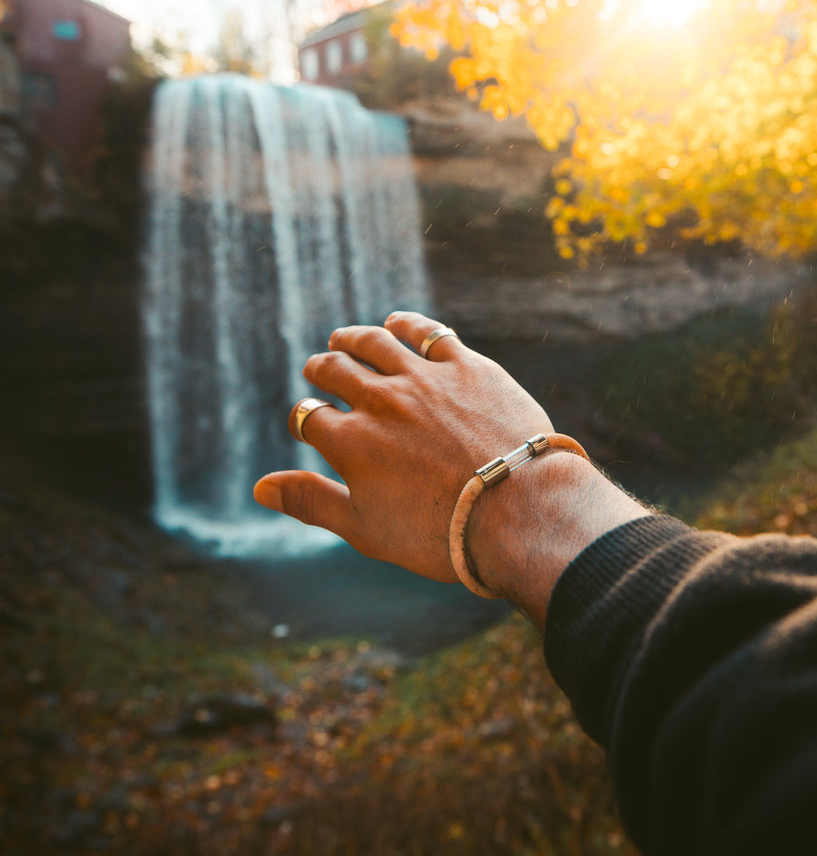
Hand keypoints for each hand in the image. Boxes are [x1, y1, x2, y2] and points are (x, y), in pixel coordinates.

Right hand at [253, 311, 553, 582]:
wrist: (518, 510)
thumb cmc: (441, 532)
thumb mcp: (365, 528)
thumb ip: (311, 502)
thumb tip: (259, 487)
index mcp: (351, 442)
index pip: (311, 417)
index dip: (306, 418)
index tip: (310, 421)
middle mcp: (381, 401)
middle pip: (337, 370)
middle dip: (322, 369)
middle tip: (318, 368)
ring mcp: (425, 379)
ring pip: (376, 343)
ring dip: (354, 338)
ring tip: (344, 338)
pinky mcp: (467, 366)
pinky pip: (429, 333)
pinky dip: (407, 325)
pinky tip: (398, 323)